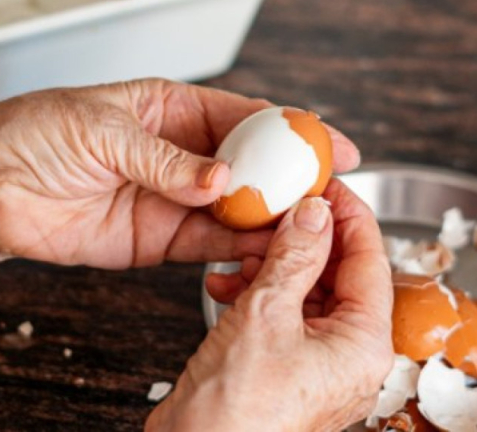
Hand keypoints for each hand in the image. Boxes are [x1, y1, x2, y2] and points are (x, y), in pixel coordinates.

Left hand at [0, 79, 359, 272]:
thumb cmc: (37, 134)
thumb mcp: (104, 129)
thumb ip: (166, 159)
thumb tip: (220, 179)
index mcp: (171, 109)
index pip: (244, 115)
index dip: (290, 126)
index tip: (329, 139)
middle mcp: (180, 154)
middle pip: (250, 164)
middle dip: (290, 176)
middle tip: (328, 190)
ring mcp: (172, 198)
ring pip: (234, 207)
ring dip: (268, 215)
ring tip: (304, 223)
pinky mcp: (157, 239)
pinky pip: (207, 242)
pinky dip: (236, 245)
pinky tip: (263, 246)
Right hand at [146, 180, 392, 431]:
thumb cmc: (236, 409)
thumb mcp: (266, 312)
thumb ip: (295, 255)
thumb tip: (314, 213)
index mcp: (362, 343)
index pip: (368, 258)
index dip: (349, 215)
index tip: (328, 186)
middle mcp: (346, 351)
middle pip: (335, 272)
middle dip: (300, 240)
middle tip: (277, 211)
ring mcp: (314, 356)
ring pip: (303, 287)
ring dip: (271, 264)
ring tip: (242, 253)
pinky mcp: (283, 358)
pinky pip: (280, 309)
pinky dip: (254, 290)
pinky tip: (225, 283)